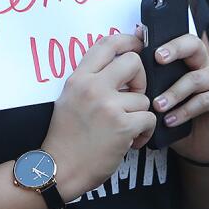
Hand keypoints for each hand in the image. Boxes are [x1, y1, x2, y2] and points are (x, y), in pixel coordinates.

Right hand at [41, 32, 156, 199]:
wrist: (60, 169)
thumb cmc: (65, 138)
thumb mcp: (69, 99)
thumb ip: (90, 81)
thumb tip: (118, 68)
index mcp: (78, 78)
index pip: (106, 43)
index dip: (127, 40)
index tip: (137, 44)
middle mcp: (92, 87)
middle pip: (133, 62)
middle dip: (140, 79)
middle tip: (132, 97)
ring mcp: (108, 106)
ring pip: (143, 98)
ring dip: (139, 115)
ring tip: (124, 130)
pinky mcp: (123, 125)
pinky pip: (149, 119)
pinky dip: (144, 133)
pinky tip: (130, 142)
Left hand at [152, 34, 208, 165]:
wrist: (202, 148)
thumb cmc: (177, 120)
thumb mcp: (161, 100)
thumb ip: (151, 84)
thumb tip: (128, 71)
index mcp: (188, 62)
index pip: (178, 40)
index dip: (161, 38)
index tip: (142, 37)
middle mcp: (205, 67)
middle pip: (193, 45)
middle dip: (174, 49)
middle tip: (157, 58)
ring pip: (195, 78)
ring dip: (174, 92)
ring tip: (157, 106)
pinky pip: (206, 100)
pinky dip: (185, 111)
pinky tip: (170, 121)